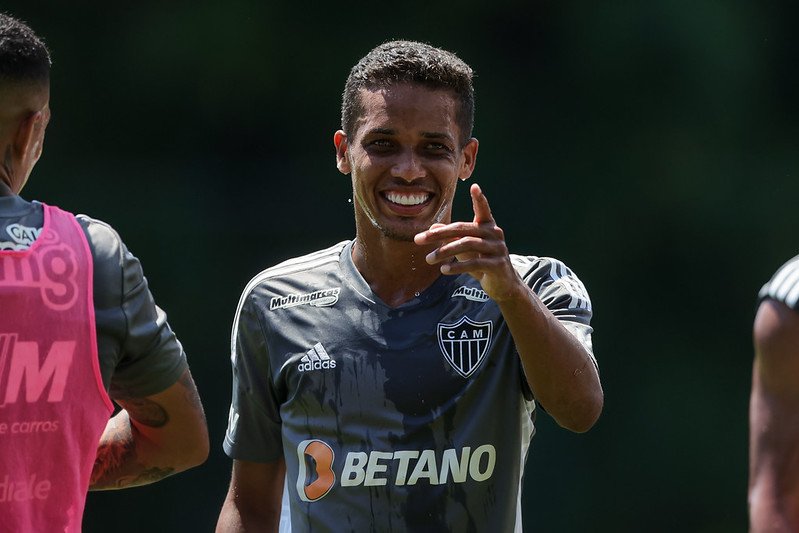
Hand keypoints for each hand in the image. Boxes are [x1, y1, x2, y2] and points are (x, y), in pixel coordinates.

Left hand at [414, 183, 524, 301]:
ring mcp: (498, 249)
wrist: (503, 284)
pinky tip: (444, 270)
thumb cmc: (482, 262)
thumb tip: (432, 228)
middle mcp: (495, 234)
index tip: (474, 186)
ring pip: (467, 245)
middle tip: (418, 239)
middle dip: (439, 234)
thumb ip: (451, 237)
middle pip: (463, 229)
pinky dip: (457, 267)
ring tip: (429, 259)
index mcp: (488, 226)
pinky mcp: (497, 265)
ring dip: (444, 252)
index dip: (479, 199)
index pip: (484, 210)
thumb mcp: (465, 249)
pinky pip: (474, 263)